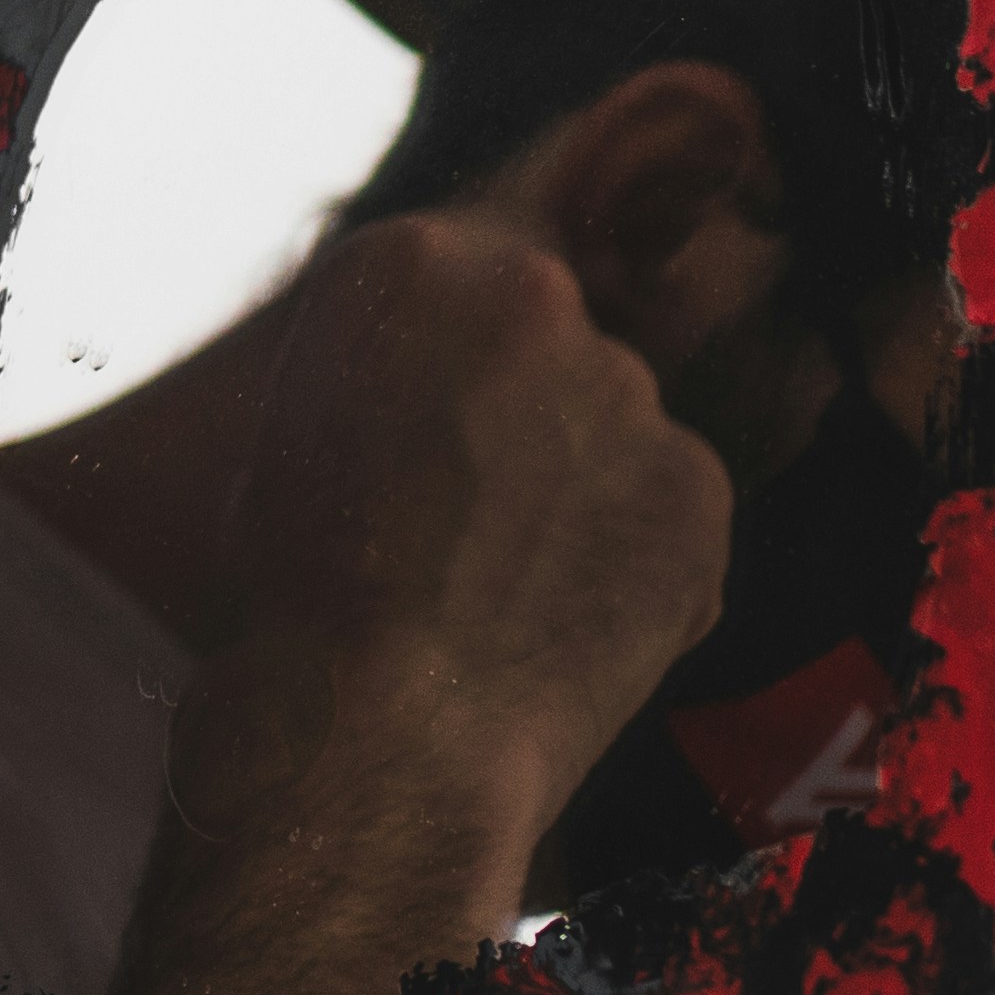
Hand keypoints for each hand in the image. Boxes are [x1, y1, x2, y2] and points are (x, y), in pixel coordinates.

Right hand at [95, 213, 733, 994]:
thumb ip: (386, 369)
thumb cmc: (294, 598)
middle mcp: (536, 300)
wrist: (377, 731)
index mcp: (408, 262)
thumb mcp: (296, 431)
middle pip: (553, 341)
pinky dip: (637, 558)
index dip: (457, 354)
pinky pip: (673, 508)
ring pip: (618, 428)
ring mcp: (631, 393)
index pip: (470, 266)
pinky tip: (566, 623)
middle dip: (527, 415)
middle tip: (469, 515)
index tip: (437, 419)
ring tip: (509, 590)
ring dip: (582, 488)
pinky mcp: (700, 487)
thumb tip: (436, 391)